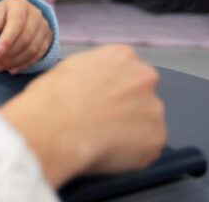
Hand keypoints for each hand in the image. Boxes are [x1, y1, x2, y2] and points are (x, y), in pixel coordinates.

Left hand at [0, 0, 51, 73]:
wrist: (16, 12)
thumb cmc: (1, 15)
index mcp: (19, 5)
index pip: (16, 24)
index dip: (7, 40)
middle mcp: (36, 14)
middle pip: (25, 39)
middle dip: (8, 55)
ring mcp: (44, 27)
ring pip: (32, 49)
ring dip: (14, 62)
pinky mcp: (48, 38)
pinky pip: (38, 55)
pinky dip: (24, 64)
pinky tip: (12, 69)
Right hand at [1, 45, 165, 186]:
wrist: (55, 128)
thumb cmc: (52, 99)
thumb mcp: (68, 69)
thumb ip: (93, 74)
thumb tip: (94, 89)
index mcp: (121, 56)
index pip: (125, 70)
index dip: (111, 88)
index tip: (99, 101)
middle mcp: (145, 77)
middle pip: (140, 94)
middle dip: (126, 107)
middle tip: (101, 121)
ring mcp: (154, 109)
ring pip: (146, 122)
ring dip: (130, 130)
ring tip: (100, 139)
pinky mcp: (157, 139)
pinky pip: (146, 147)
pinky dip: (131, 153)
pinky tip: (107, 151)